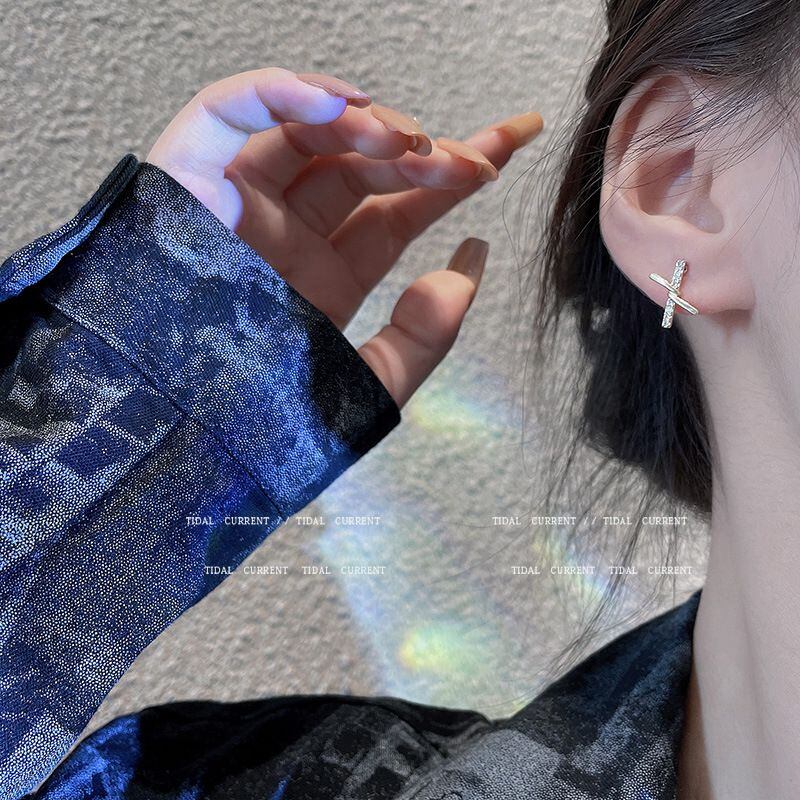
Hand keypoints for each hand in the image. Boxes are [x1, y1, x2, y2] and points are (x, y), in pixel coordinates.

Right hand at [147, 67, 541, 407]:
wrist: (172, 440)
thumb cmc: (258, 423)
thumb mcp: (364, 385)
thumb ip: (424, 338)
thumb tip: (470, 267)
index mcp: (325, 277)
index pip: (397, 212)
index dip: (452, 180)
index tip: (506, 154)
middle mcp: (286, 234)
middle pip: (364, 166)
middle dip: (426, 153)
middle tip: (472, 162)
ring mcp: (240, 203)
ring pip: (311, 132)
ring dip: (369, 125)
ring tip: (412, 146)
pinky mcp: (189, 176)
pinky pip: (234, 111)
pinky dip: (288, 95)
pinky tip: (344, 107)